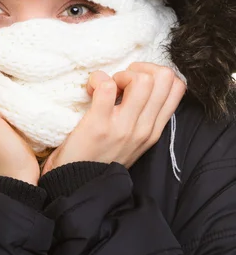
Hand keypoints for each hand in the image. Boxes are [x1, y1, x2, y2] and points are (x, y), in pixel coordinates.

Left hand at [41, 62, 186, 174]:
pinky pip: (107, 87)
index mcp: (154, 130)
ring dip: (121, 75)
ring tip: (108, 87)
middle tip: (120, 82)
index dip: (156, 73)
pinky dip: (97, 80)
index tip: (135, 82)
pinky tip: (90, 90)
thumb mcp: (133, 140)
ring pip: (142, 80)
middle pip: (164, 77)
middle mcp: (144, 128)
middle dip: (140, 70)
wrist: (77, 184)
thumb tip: (140, 82)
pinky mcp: (99, 126)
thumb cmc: (100, 157)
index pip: (177, 86)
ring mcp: (123, 127)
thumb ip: (142, 115)